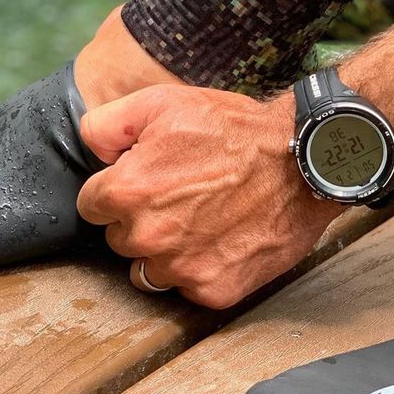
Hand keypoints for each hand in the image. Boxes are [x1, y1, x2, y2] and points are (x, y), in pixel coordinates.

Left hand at [77, 84, 342, 307]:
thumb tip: (91, 152)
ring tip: (199, 221)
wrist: (303, 161)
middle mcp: (149, 236)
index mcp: (128, 191)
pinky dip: (199, 269)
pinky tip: (220, 240)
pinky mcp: (214, 290)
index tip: (145, 182)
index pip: (91, 206)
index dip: (117, 190)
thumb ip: (106, 125)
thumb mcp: (162, 103)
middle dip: (139, 220)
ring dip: (164, 251)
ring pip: (148, 271)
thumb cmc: (234, 130)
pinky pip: (187, 288)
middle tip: (179, 197)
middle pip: (119, 239)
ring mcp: (182, 268)